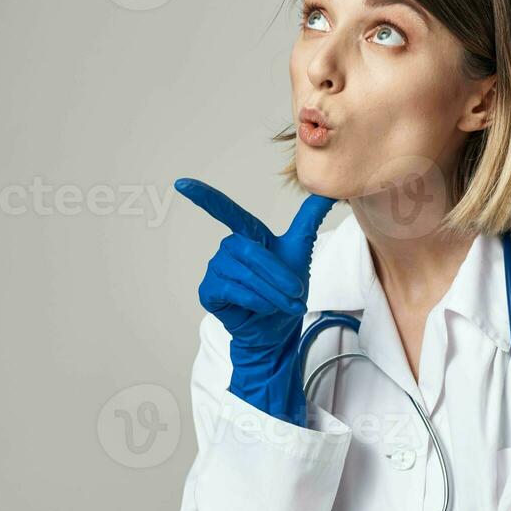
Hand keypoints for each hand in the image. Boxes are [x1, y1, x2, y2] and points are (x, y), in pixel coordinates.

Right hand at [175, 178, 336, 426]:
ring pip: (244, 274)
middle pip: (251, 253)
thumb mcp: (301, 248)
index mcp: (247, 234)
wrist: (279, 327)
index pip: (225, 210)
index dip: (204, 197)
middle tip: (297, 294)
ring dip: (271, 292)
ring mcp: (216, 269)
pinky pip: (233, 291)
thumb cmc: (284, 288)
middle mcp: (228, 248)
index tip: (182, 183)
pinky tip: (263, 309)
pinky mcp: (209, 291)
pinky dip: (255, 301)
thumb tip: (329, 191)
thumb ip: (310, 217)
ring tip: (284, 305)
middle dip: (278, 275)